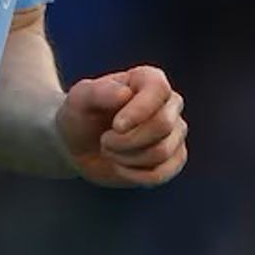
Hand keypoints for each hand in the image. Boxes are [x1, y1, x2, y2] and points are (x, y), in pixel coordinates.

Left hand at [54, 65, 186, 188]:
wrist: (80, 146)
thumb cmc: (81, 115)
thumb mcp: (79, 99)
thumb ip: (98, 92)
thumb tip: (125, 93)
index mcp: (148, 79)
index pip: (158, 90)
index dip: (139, 111)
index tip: (115, 126)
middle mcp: (169, 102)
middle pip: (163, 125)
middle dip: (126, 140)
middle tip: (104, 141)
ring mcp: (175, 131)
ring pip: (162, 151)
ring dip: (126, 158)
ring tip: (110, 150)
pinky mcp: (174, 158)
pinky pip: (163, 173)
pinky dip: (135, 175)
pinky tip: (121, 166)